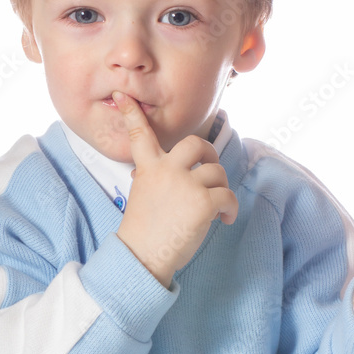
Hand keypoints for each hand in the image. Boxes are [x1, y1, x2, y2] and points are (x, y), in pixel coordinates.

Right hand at [111, 92, 238, 287]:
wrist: (142, 257)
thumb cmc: (143, 233)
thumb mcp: (141, 197)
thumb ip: (151, 178)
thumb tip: (153, 173)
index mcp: (148, 168)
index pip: (140, 134)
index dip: (132, 113)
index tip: (124, 96)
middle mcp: (167, 170)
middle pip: (195, 144)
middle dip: (209, 152)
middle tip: (211, 166)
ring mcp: (186, 184)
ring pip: (216, 172)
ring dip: (221, 189)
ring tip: (216, 209)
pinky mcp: (204, 202)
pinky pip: (228, 195)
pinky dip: (230, 208)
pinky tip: (224, 220)